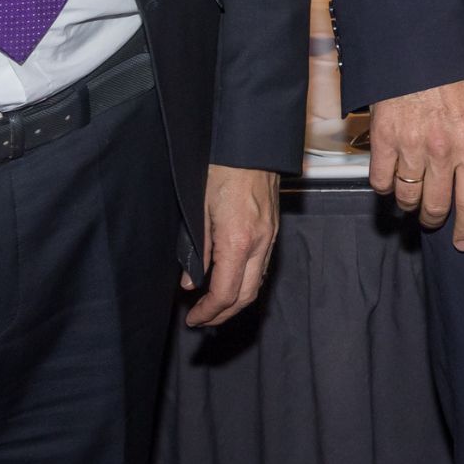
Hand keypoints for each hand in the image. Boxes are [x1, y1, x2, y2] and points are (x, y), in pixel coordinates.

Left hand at [182, 164, 279, 325]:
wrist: (251, 143)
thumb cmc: (222, 169)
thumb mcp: (198, 209)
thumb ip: (196, 249)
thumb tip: (190, 282)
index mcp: (238, 240)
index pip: (225, 293)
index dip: (208, 312)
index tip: (193, 319)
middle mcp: (259, 243)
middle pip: (246, 296)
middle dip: (223, 314)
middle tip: (202, 320)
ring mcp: (270, 236)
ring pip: (258, 282)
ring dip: (236, 300)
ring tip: (214, 305)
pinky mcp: (273, 228)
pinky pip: (263, 265)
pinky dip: (247, 282)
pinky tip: (231, 279)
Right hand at [367, 77, 463, 249]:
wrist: (417, 50)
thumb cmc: (452, 81)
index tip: (463, 243)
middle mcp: (442, 151)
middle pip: (436, 206)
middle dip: (435, 218)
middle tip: (434, 215)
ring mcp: (410, 147)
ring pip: (407, 198)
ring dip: (411, 204)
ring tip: (414, 196)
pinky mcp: (382, 140)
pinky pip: (381, 181)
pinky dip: (386, 186)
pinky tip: (392, 179)